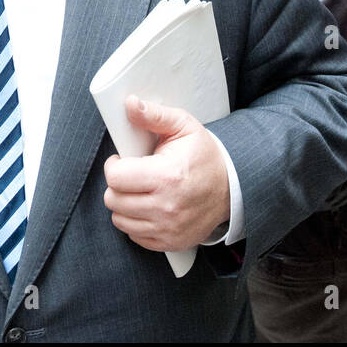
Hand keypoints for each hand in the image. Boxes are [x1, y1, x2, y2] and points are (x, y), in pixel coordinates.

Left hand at [103, 95, 229, 251]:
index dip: (114, 165)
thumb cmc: (204, 155)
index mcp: (167, 176)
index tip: (122, 160)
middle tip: (132, 175)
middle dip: (118, 185)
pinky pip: (134, 235)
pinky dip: (136, 222)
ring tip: (139, 191)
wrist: (232, 187)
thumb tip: (130, 104)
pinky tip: (148, 207)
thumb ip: (154, 115)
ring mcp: (168, 228)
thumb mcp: (183, 126)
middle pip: (113, 200)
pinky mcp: (169, 242)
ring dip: (124, 204)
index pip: (115, 178)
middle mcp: (166, 207)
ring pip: (120, 220)